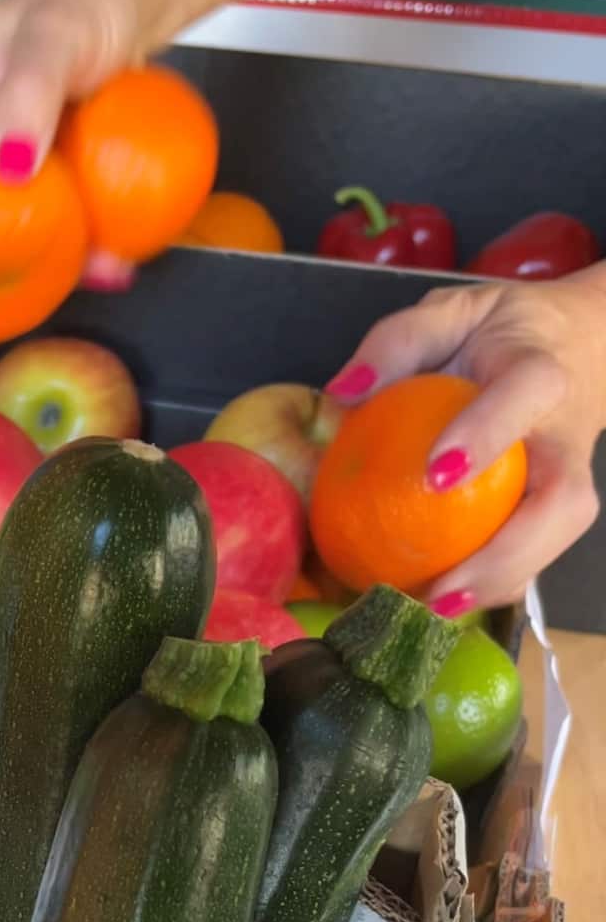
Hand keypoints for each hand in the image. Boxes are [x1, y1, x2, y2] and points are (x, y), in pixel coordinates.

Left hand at [326, 267, 605, 610]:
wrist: (579, 341)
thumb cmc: (502, 331)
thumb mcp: (452, 310)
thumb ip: (399, 341)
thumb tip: (342, 392)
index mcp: (540, 370)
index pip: (526, 396)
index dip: (488, 434)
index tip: (437, 475)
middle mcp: (566, 435)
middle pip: (564, 502)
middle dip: (509, 553)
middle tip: (442, 586)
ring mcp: (568, 478)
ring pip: (555, 540)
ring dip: (499, 583)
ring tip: (433, 611)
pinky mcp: (555, 511)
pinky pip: (532, 554)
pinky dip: (490, 585)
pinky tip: (437, 604)